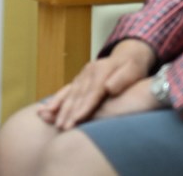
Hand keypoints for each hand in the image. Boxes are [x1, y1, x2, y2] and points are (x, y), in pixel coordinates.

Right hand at [37, 38, 155, 129]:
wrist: (128, 55)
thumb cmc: (133, 67)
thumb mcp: (133, 71)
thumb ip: (122, 79)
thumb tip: (109, 87)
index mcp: (101, 70)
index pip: (91, 93)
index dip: (83, 107)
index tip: (76, 120)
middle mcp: (88, 72)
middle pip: (77, 95)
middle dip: (69, 112)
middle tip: (62, 127)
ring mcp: (82, 74)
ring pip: (70, 93)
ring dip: (61, 108)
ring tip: (53, 121)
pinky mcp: (80, 78)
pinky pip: (67, 90)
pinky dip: (58, 100)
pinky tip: (49, 109)